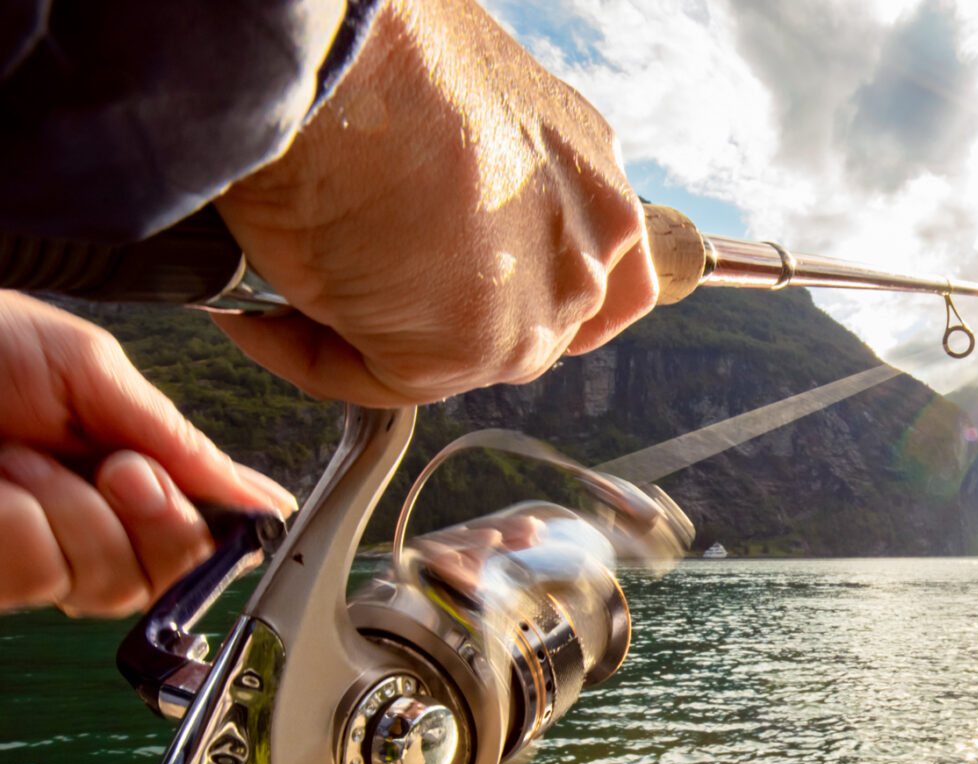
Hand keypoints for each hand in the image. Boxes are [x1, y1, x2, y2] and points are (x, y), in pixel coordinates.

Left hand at [0, 292, 296, 615]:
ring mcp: (30, 555)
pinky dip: (11, 523)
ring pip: (99, 582)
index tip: (154, 475)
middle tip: (108, 465)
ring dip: (60, 509)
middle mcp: (81, 523)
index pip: (198, 539)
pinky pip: (33, 575)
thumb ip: (177, 440)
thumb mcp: (88, 368)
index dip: (195, 527)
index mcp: (123, 469)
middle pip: (159, 578)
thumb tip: (260, 497)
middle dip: (143, 518)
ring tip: (13, 456)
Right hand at [210, 0, 657, 406]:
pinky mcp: (464, 348)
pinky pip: (372, 380)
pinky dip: (307, 354)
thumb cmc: (382, 45)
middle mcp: (587, 247)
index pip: (593, 275)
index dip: (518, 291)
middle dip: (437, 318)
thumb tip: (423, 201)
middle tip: (351, 282)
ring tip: (292, 289)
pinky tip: (260, 312)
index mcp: (594, 180)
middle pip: (521, 330)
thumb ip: (478, 168)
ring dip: (373, 336)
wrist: (338, 49)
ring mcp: (535, 307)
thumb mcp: (468, 101)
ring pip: (449, 359)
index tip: (446, 289)